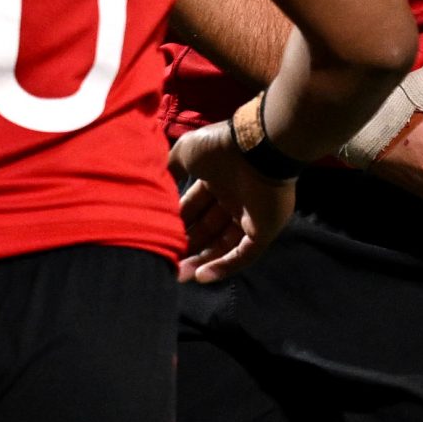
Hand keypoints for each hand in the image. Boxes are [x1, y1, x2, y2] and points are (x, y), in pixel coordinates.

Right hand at [168, 121, 295, 283]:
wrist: (257, 145)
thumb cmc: (220, 147)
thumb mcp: (185, 153)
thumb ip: (171, 169)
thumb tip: (157, 183)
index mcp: (218, 180)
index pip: (195, 208)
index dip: (179, 223)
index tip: (158, 236)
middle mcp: (235, 199)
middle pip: (209, 229)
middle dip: (188, 245)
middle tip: (166, 260)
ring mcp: (251, 215)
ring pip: (224, 245)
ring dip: (202, 261)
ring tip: (178, 274)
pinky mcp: (265, 229)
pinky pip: (244, 254)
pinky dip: (224, 266)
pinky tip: (201, 276)